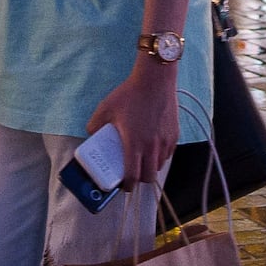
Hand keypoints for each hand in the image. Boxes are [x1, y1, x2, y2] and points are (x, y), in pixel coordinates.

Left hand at [93, 51, 176, 187]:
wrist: (155, 80)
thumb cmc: (130, 94)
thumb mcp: (105, 108)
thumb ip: (94, 124)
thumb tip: (91, 134)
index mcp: (133, 143)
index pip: (132, 176)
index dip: (127, 186)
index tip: (123, 186)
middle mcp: (151, 146)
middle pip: (149, 177)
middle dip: (140, 180)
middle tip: (133, 174)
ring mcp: (165, 141)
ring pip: (160, 165)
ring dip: (151, 168)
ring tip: (143, 160)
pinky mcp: (174, 134)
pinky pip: (168, 153)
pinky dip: (161, 156)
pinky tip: (154, 148)